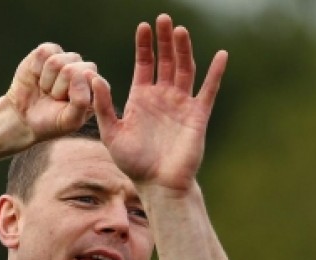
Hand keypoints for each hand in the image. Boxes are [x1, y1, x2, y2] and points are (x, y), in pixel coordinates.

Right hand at [6, 43, 98, 142]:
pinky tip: (38, 77)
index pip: (92, 80)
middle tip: (55, 98)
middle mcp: (84, 70)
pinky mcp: (49, 51)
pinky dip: (36, 68)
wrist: (26, 117)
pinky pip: (44, 52)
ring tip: (47, 90)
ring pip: (56, 62)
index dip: (75, 93)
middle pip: (72, 69)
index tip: (67, 104)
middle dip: (58, 88)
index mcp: (95, 88)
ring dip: (47, 81)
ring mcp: (67, 59)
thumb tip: (79, 74)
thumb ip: (81, 101)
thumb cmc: (52, 121)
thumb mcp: (69, 121)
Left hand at [93, 14, 226, 191]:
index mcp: (142, 98)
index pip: (145, 64)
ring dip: (184, 50)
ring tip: (181, 31)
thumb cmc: (134, 164)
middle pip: (166, 61)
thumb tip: (94, 78)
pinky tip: (221, 55)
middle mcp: (163, 97)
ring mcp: (182, 104)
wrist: (160, 185)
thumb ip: (103, 106)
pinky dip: (216, 73)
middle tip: (163, 19)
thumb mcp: (112, 133)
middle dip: (164, 40)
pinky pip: (208, 90)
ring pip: (185, 70)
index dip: (144, 45)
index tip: (143, 26)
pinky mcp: (198, 115)